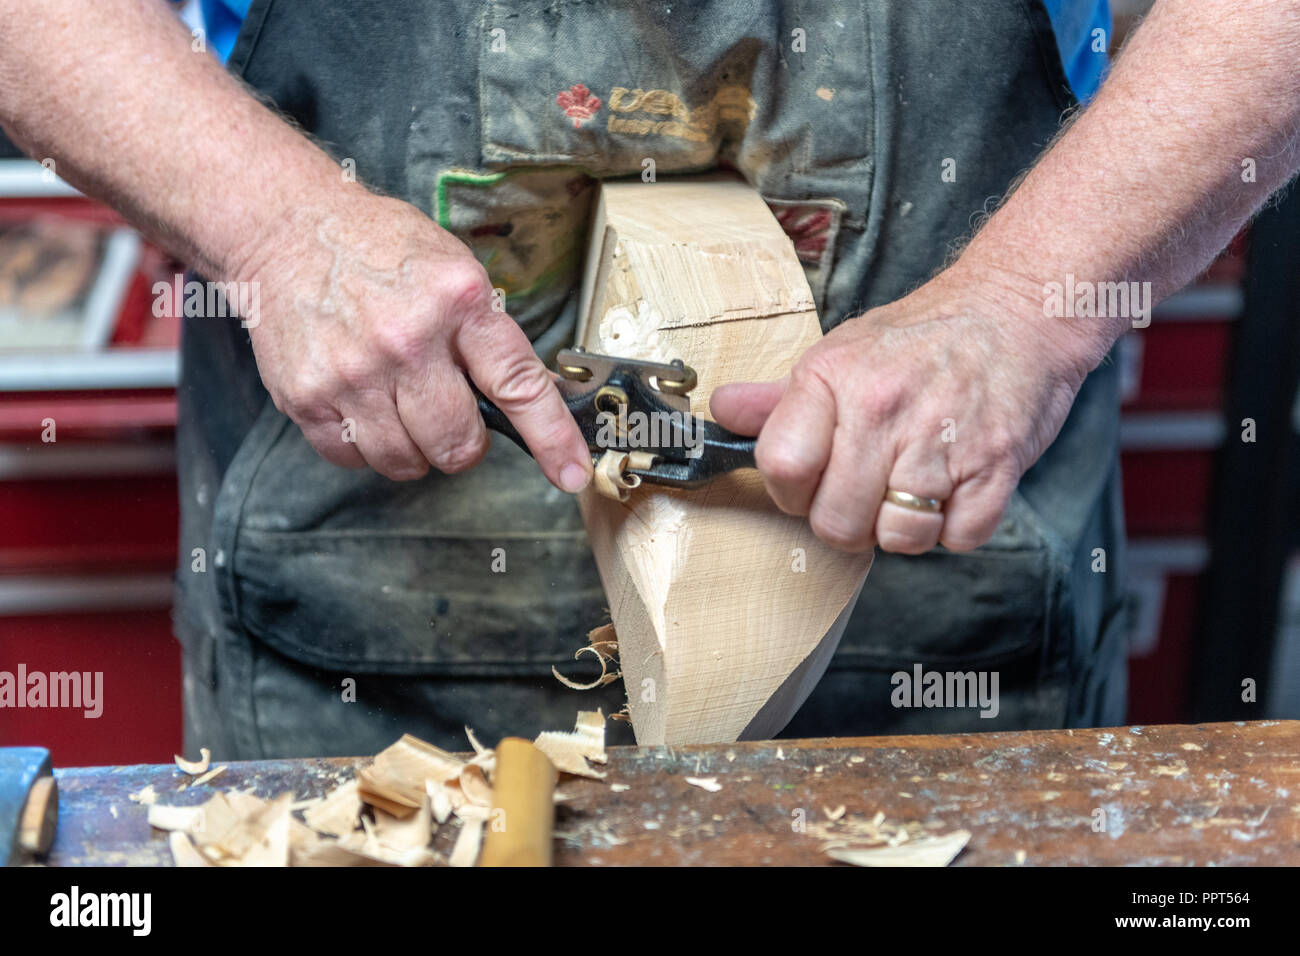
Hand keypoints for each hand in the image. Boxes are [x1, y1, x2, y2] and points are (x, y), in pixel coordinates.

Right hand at [237, 194, 591, 491]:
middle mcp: (408, 340)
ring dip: (412, 447)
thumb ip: (490, 336)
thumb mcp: (455, 269)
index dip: (552, 438)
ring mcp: (354, 372)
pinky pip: (352, 458)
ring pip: (406, 461)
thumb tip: (537, 397)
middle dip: (462, 442)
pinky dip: (363, 445)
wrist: (288, 227)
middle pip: (458, 443)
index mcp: (459, 302)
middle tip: (449, 412)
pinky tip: (361, 403)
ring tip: (398, 401)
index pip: (519, 386)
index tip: (571, 473)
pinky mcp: (306, 396)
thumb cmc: (379, 249)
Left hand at [710, 269, 1084, 553]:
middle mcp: (882, 409)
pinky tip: (954, 490)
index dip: (790, 493)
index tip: (808, 486)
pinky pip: (959, 538)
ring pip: (897, 537)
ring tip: (911, 490)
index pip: (782, 468)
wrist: (1019, 309)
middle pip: (836, 522)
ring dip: (903, 529)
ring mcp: (940, 440)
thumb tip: (722, 412)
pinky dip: (956, 527)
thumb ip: (780, 396)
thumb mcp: (843, 351)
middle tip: (866, 495)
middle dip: (847, 523)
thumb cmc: (925, 337)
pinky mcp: (995, 465)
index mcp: (832, 378)